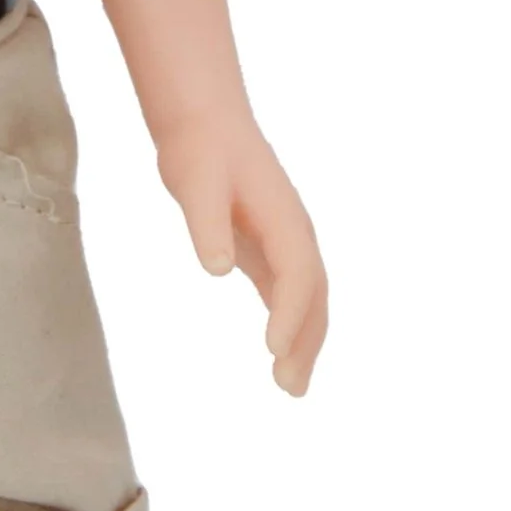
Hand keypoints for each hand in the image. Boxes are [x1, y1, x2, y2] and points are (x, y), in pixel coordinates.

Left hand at [156, 109, 328, 395]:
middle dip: (306, 343)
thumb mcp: (195, 183)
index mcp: (283, 219)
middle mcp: (295, 233)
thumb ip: (206, 226)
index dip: (289, 315)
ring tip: (290, 386)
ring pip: (309, 299)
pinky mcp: (272, 248)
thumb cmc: (200, 152)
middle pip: (314, 296)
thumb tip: (217, 269)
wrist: (207, 122)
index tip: (272, 352)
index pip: (296, 275)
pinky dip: (291, 325)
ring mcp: (288, 242)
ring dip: (304, 341)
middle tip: (289, 388)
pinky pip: (291, 294)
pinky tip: (279, 355)